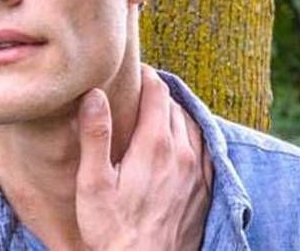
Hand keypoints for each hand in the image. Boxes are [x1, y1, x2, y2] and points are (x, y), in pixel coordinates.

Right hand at [75, 65, 211, 250]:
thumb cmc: (113, 229)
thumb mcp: (93, 183)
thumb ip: (96, 135)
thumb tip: (95, 94)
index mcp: (154, 144)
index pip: (157, 92)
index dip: (145, 76)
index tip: (133, 70)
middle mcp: (182, 152)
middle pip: (174, 106)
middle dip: (157, 93)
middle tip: (138, 91)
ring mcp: (198, 171)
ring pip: (191, 124)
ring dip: (174, 113)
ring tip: (156, 112)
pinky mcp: (205, 189)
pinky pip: (204, 148)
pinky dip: (190, 135)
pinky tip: (178, 142)